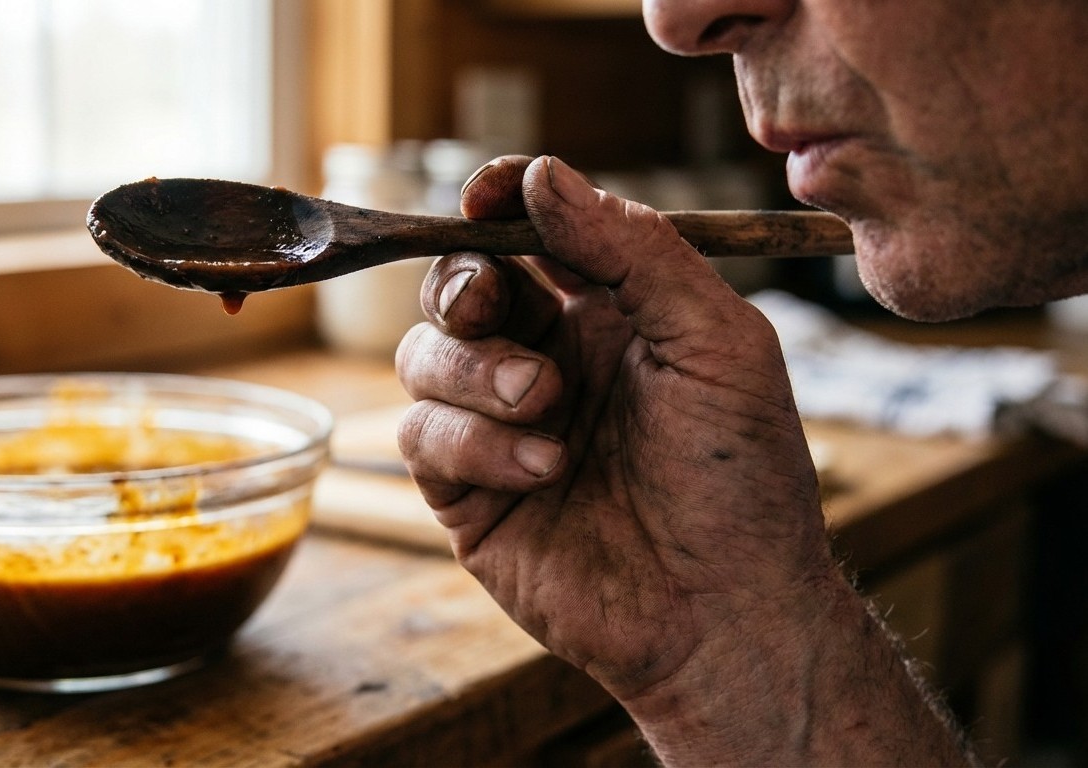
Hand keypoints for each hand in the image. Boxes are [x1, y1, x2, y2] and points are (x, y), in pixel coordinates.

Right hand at [395, 155, 834, 701]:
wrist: (723, 614)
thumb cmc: (739, 478)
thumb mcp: (716, 342)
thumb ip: (635, 249)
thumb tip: (544, 174)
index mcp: (608, 315)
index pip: (530, 234)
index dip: (497, 204)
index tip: (486, 194)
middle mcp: (544, 360)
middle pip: (456, 285)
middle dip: (462, 284)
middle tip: (492, 305)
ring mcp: (498, 427)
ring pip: (423, 355)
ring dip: (476, 370)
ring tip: (546, 406)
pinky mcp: (465, 493)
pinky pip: (420, 434)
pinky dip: (474, 442)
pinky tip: (543, 470)